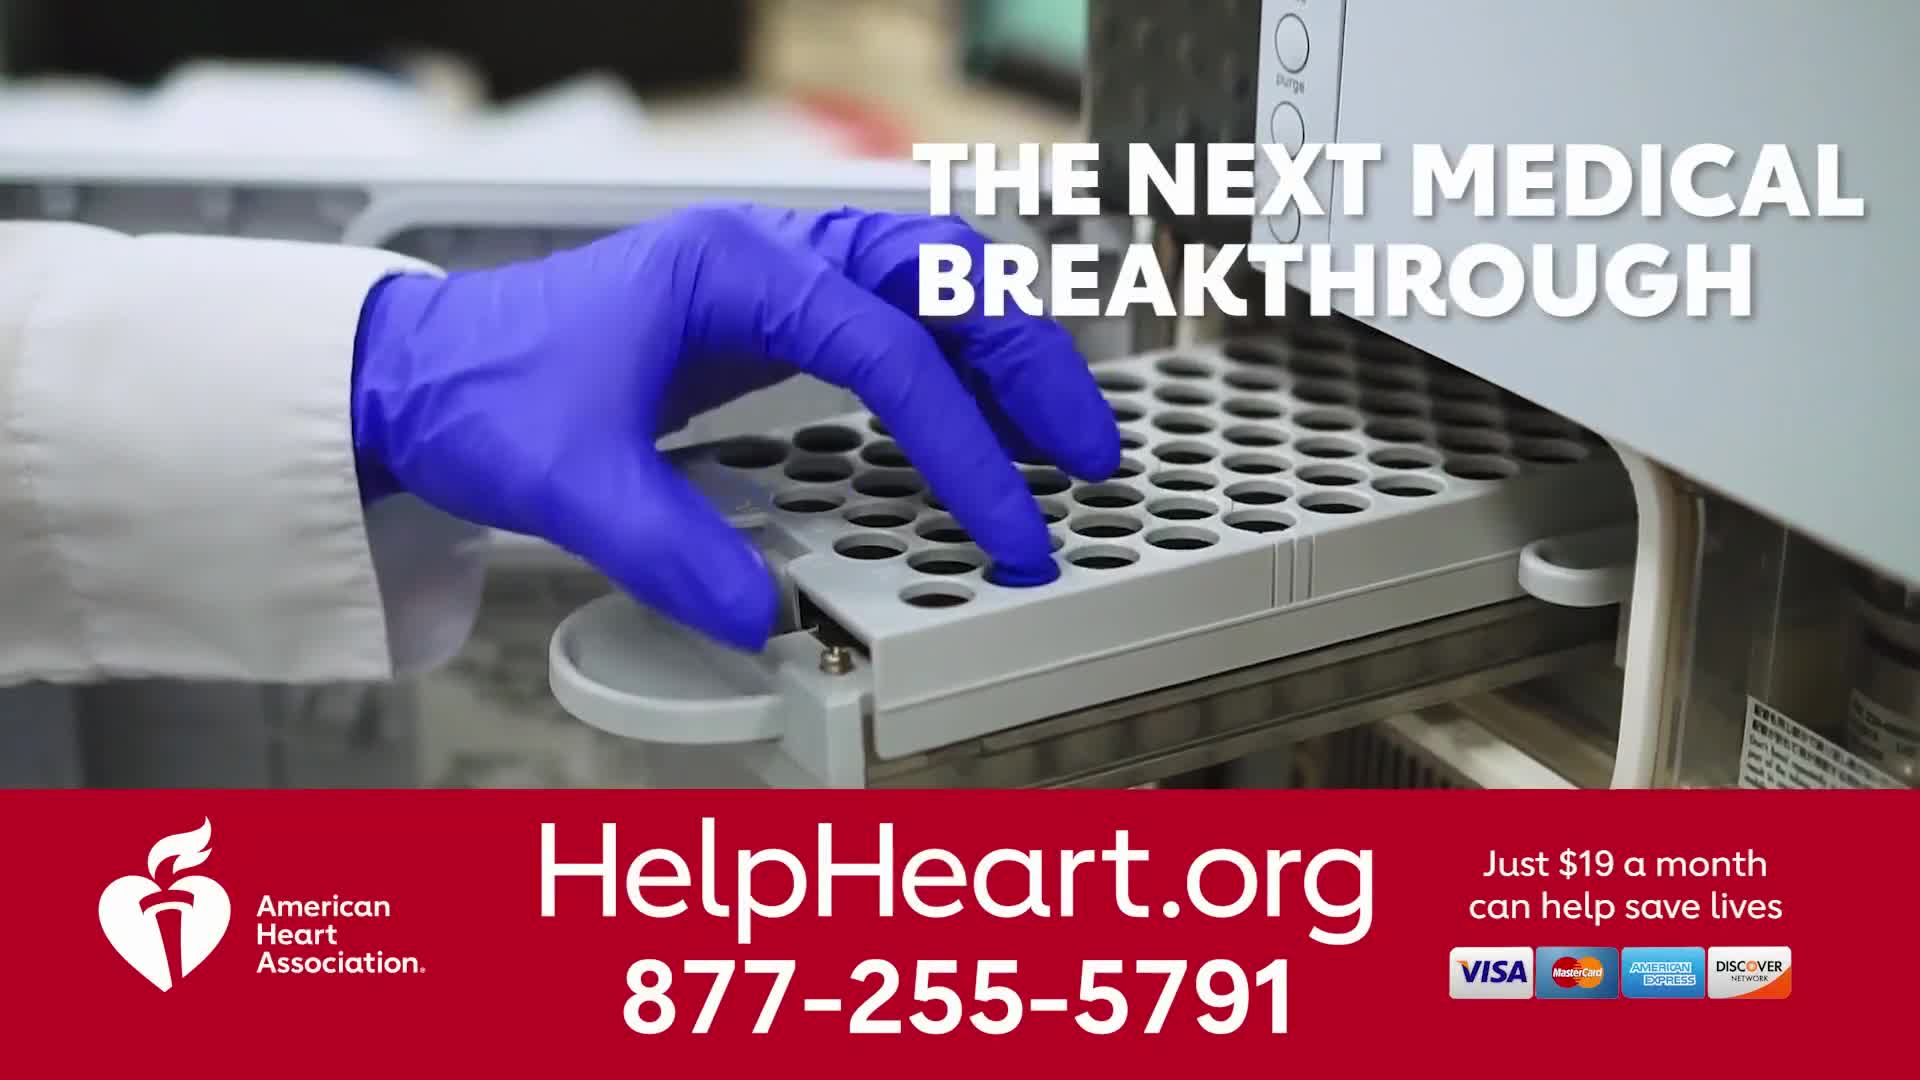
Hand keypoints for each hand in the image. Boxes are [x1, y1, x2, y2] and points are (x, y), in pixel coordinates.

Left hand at [351, 203, 1121, 651]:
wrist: (430, 371)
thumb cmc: (488, 392)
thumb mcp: (569, 481)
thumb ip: (669, 550)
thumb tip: (764, 615)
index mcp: (732, 267)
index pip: (887, 346)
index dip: (958, 440)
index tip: (1004, 521)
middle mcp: (770, 254)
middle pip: (942, 278)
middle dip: (1027, 362)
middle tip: (1082, 454)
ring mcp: (777, 278)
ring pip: (932, 286)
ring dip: (1004, 354)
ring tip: (1058, 440)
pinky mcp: (774, 317)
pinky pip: (896, 323)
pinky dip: (954, 369)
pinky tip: (979, 431)